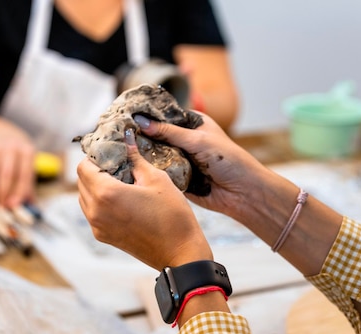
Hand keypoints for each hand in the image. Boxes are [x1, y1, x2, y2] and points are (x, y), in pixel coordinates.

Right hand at [0, 134, 35, 207]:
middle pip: (9, 174)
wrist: (1, 135)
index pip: (25, 174)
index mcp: (28, 152)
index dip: (20, 191)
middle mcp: (14, 148)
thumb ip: (28, 185)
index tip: (16, 205)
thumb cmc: (17, 157)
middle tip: (5, 207)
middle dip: (6, 193)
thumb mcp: (26, 165)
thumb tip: (32, 206)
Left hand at [77, 129, 212, 270]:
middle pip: (81, 181)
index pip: (84, 166)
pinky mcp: (103, 236)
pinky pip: (92, 212)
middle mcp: (95, 211)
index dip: (96, 156)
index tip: (112, 152)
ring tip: (120, 181)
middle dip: (95, 169)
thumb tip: (127, 139)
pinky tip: (122, 198)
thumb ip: (136, 159)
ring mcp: (97, 226)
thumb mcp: (157, 180)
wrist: (180, 253)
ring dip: (96, 186)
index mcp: (106, 193)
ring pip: (84, 197)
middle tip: (117, 164)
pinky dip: (100, 201)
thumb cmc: (173, 216)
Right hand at [132, 114, 269, 219]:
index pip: (165, 116)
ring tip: (119, 149)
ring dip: (144, 154)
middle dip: (141, 136)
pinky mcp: (178, 178)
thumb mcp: (197, 140)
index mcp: (193, 125)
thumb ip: (169, 132)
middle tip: (118, 133)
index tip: (125, 114)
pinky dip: (150, 171)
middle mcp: (185, 141)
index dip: (148, 115)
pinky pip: (160, 172)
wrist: (242, 192)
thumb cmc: (228, 160)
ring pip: (156, 155)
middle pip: (157, 136)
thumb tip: (141, 122)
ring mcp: (181, 159)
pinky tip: (131, 167)